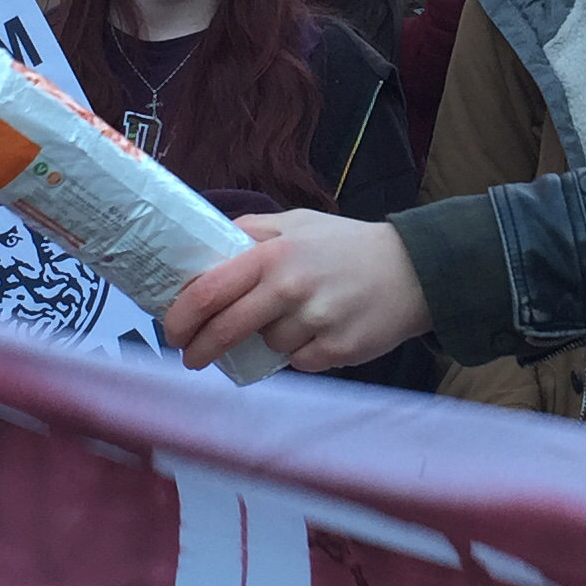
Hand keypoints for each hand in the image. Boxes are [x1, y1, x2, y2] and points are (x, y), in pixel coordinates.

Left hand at [161, 209, 432, 372]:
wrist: (414, 270)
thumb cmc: (348, 245)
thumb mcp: (298, 222)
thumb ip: (252, 231)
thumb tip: (205, 245)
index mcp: (275, 254)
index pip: (212, 289)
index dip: (183, 314)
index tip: (171, 329)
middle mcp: (292, 287)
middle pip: (227, 329)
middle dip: (202, 348)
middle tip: (192, 356)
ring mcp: (316, 321)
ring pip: (268, 346)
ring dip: (270, 340)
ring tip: (297, 319)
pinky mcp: (338, 350)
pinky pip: (300, 362)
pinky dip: (302, 353)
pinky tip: (321, 331)